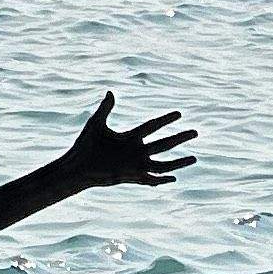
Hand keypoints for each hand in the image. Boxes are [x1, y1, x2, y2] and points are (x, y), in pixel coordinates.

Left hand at [58, 92, 194, 191]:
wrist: (76, 167)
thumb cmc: (84, 145)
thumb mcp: (96, 124)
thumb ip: (105, 108)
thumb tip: (111, 92)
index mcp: (130, 138)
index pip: (151, 126)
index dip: (165, 120)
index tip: (179, 113)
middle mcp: (136, 152)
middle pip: (163, 144)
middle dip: (179, 138)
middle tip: (196, 132)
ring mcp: (134, 166)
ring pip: (162, 164)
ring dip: (178, 163)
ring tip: (194, 158)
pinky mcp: (130, 178)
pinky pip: (150, 181)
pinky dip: (161, 181)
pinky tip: (173, 179)